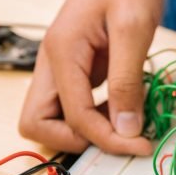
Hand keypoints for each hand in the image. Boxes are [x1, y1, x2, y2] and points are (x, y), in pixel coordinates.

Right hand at [19, 0, 162, 154]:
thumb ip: (127, 82)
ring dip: (83, 131)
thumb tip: (126, 129)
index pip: (74, 117)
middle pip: (37, 123)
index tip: (138, 145)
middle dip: (76, 139)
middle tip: (117, 138)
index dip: (106, 139)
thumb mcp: (133, 29)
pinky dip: (93, 117)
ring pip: (50, 118)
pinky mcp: (74, 69)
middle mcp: (52, 62)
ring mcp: (60, 67)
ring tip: (123, 122)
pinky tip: (121, 107)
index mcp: (62, 51)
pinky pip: (71, 106)